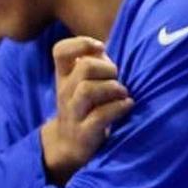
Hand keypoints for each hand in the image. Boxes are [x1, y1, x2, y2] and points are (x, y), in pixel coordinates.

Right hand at [40, 36, 132, 184]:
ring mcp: (73, 113)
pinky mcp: (84, 132)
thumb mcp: (85, 83)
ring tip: (123, 94)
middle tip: (117, 78)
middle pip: (84, 68)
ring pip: (88, 90)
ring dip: (113, 88)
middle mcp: (65, 92)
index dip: (81, 43)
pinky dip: (119, 108)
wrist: (70, 144)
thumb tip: (114, 42)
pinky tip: (128, 105)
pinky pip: (100, 116)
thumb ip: (96, 64)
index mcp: (64, 76)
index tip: (101, 48)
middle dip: (107, 69)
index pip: (60, 51)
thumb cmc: (87, 106)